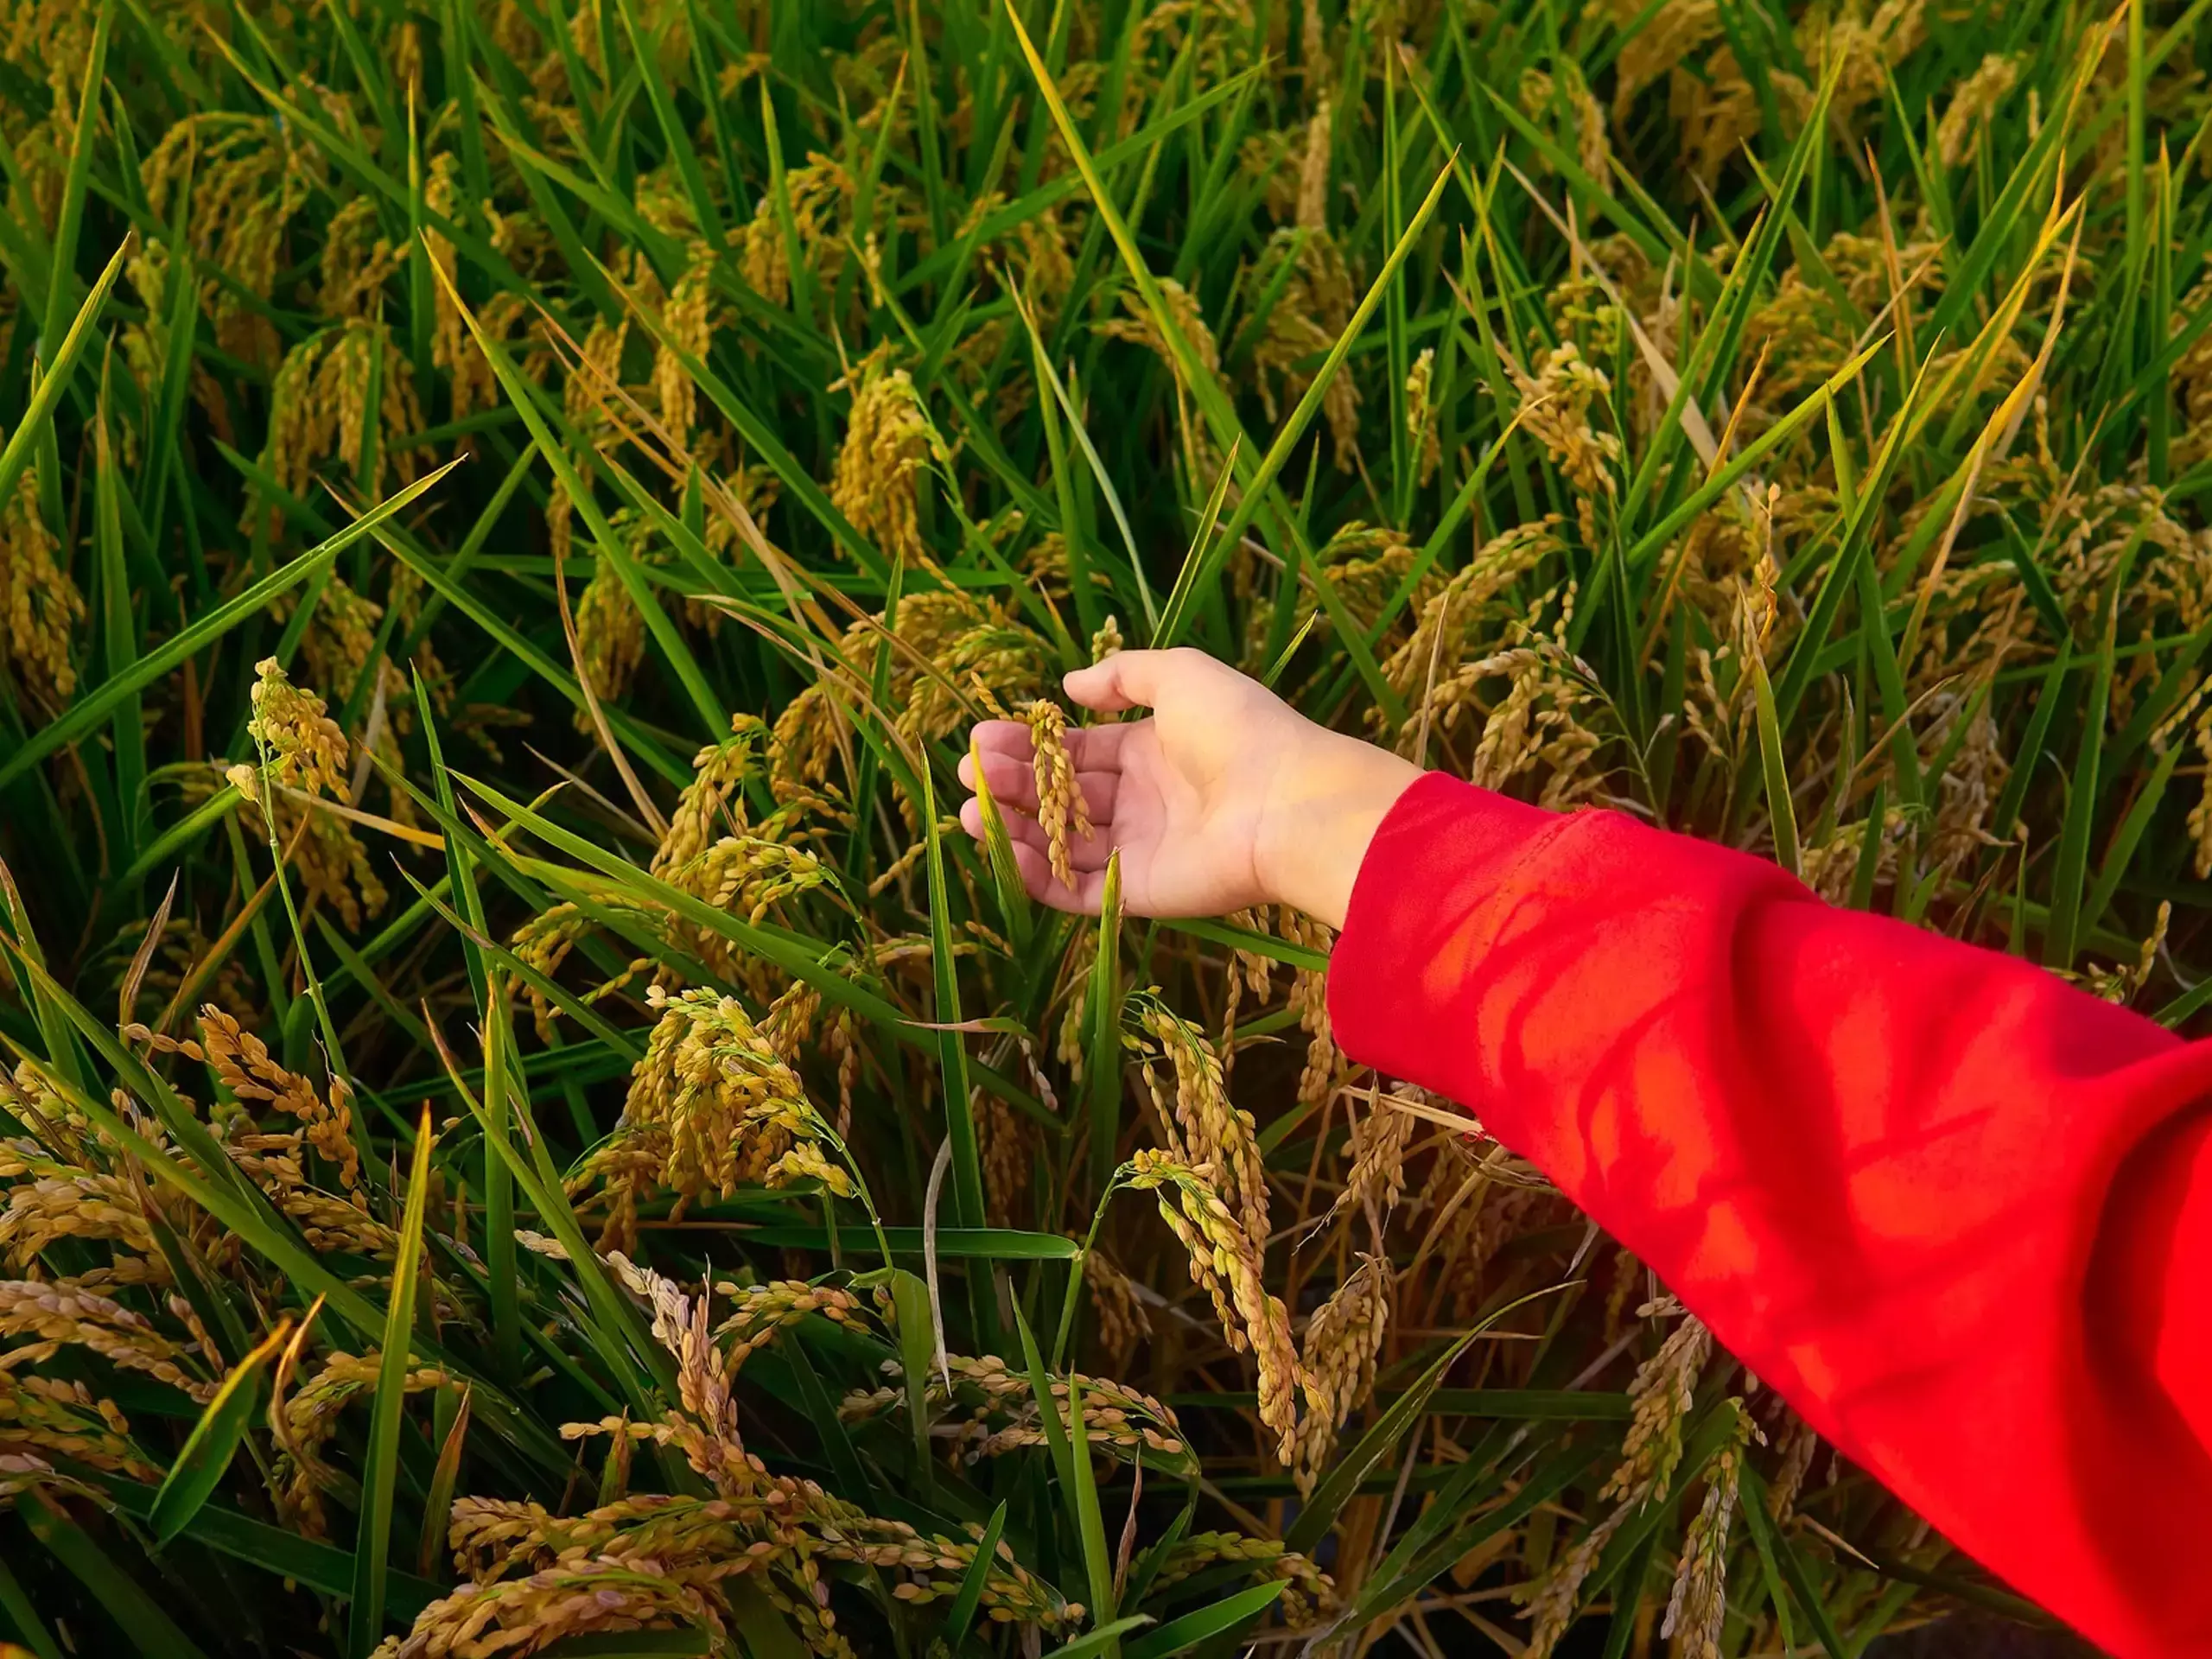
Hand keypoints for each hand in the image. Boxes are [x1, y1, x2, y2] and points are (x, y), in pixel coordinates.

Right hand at [956, 648, 1421, 927]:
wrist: (1284, 801)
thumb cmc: (1239, 729)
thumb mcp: (1181, 674)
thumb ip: (1123, 675)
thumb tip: (1070, 685)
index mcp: (1151, 752)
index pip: (1077, 751)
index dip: (1030, 746)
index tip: (983, 736)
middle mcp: (1141, 802)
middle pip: (1062, 796)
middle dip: (1012, 782)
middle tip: (969, 768)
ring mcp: (1138, 850)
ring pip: (1061, 844)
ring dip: (1013, 827)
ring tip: (971, 808)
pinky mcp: (1137, 892)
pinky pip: (1075, 890)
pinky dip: (1035, 875)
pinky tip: (1003, 847)